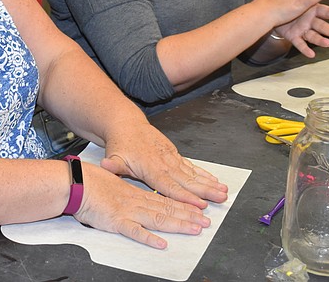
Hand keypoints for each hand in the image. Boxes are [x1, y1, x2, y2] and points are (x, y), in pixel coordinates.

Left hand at [70, 123, 228, 248]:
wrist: (127, 124)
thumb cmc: (120, 144)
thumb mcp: (113, 156)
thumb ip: (112, 166)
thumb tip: (104, 167)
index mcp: (150, 167)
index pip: (169, 185)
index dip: (185, 195)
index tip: (199, 204)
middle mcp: (164, 162)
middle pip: (187, 180)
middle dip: (205, 190)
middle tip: (221, 198)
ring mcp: (171, 157)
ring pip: (193, 173)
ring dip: (209, 183)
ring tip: (224, 191)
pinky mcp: (174, 154)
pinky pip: (192, 166)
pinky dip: (204, 174)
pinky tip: (215, 180)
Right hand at [71, 160, 210, 249]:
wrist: (76, 183)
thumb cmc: (92, 182)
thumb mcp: (114, 181)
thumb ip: (128, 190)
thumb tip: (139, 196)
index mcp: (136, 193)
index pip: (165, 200)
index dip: (184, 205)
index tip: (199, 210)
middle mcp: (136, 202)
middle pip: (167, 209)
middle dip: (189, 216)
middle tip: (206, 222)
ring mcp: (127, 211)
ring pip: (158, 219)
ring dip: (178, 224)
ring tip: (194, 229)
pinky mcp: (115, 221)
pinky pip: (134, 231)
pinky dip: (148, 238)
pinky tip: (160, 243)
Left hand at [275, 2, 328, 57]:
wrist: (275, 12)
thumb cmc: (292, 4)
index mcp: (312, 10)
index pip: (326, 12)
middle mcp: (309, 21)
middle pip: (322, 26)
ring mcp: (302, 30)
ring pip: (313, 36)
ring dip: (320, 41)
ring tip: (328, 44)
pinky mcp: (293, 36)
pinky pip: (299, 43)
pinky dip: (305, 49)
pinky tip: (311, 55)